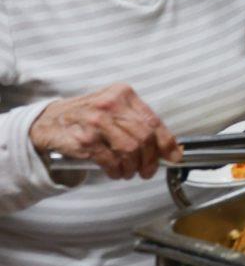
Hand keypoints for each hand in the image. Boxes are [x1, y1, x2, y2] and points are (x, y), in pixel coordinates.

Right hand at [30, 84, 180, 179]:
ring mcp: (96, 121)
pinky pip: (110, 160)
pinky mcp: (84, 139)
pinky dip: (117, 170)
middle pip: (144, 137)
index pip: (153, 120)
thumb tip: (169, 147)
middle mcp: (111, 104)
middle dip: (150, 159)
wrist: (48, 121)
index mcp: (123, 94)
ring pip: (130, 150)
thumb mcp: (114, 110)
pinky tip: (115, 172)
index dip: (167, 142)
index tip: (174, 157)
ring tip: (129, 172)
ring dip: (133, 167)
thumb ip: (139, 123)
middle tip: (148, 171)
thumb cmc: (87, 116)